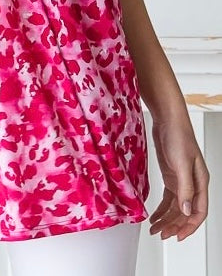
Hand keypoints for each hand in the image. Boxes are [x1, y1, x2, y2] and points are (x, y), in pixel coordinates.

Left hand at [149, 114, 208, 240]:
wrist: (167, 120)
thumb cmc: (179, 136)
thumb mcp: (182, 164)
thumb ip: (184, 188)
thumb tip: (186, 211)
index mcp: (201, 182)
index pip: (198, 212)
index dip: (189, 226)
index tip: (177, 236)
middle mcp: (192, 184)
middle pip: (185, 212)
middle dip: (174, 225)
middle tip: (161, 235)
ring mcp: (181, 180)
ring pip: (176, 207)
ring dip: (166, 219)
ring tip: (155, 229)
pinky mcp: (170, 176)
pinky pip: (168, 198)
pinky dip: (162, 208)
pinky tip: (155, 216)